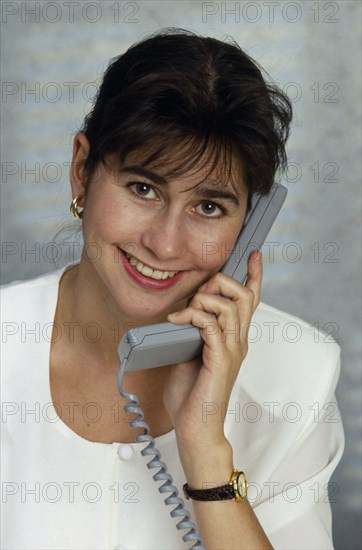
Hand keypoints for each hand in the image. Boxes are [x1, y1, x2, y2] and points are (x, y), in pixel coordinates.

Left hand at [164, 251, 262, 474]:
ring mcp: (232, 350)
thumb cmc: (191, 394)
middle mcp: (238, 341)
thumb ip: (192, 331)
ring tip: (185, 311)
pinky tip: (178, 321)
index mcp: (234, 338)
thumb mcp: (189, 353)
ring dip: (204, 300)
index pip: (251, 301)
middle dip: (222, 282)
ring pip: (230, 306)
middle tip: (200, 290)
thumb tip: (181, 311)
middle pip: (244, 296)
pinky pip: (212, 325)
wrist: (195, 427)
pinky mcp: (221, 360)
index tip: (254, 255)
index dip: (254, 276)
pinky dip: (194, 316)